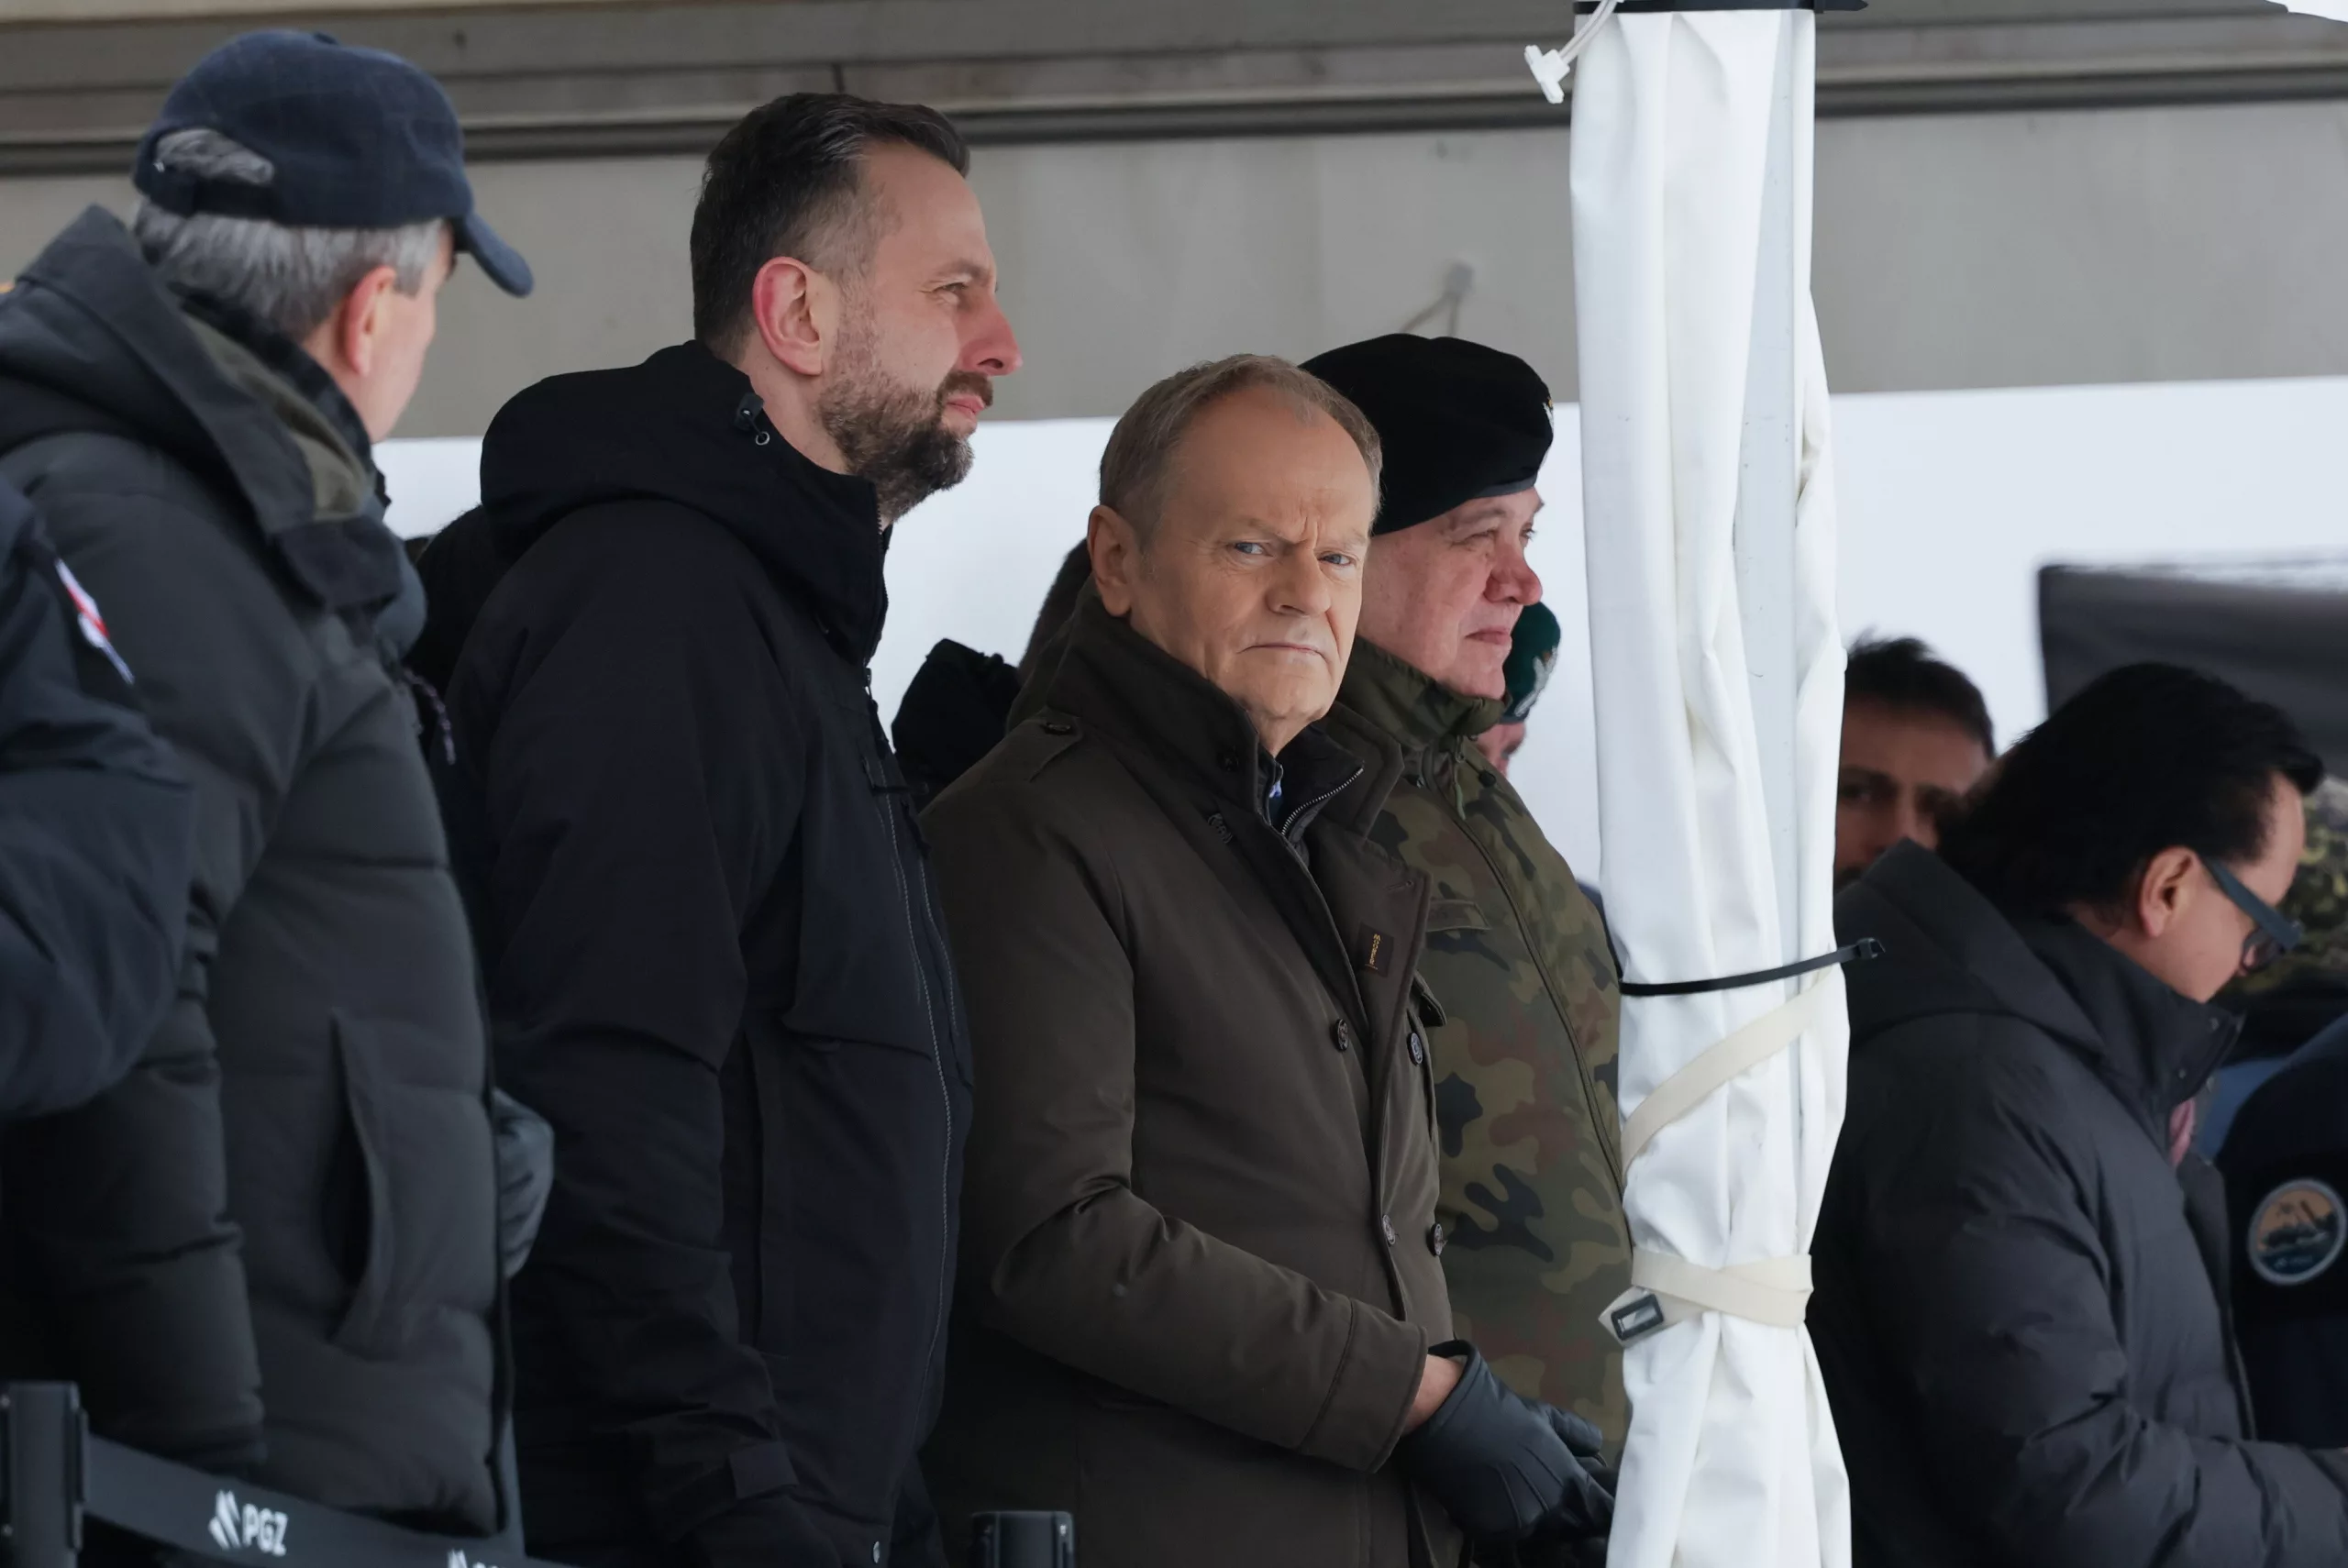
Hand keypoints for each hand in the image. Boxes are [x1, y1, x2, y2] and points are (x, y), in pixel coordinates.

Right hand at [1400, 1342, 1614, 1543]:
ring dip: (1528, 1522)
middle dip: (1561, 1518)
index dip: (1597, 1510)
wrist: (1449, 1416)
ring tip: (1509, 1499)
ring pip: (1534, 1533)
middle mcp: (1551, 1505)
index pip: (1600, 1510)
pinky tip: (1487, 1504)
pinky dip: (1498, 1525)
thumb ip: (1576, 1434)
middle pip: (1567, 1526)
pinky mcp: (1492, 1530)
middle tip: (1538, 1498)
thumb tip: (1598, 1447)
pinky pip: (1503, 1537)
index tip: (1589, 1507)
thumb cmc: (1499, 1411)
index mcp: (1568, 1478)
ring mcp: (1521, 1521)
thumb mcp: (1544, 1415)